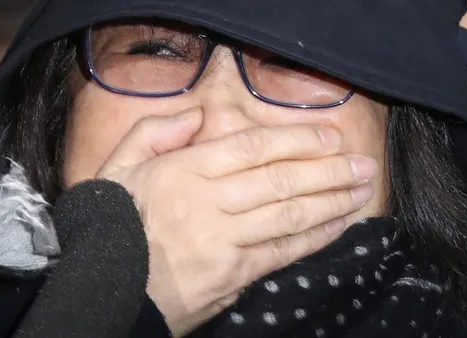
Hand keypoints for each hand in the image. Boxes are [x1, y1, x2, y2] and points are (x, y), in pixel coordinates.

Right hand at [96, 108, 376, 335]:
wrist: (103, 288)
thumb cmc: (112, 223)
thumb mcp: (117, 166)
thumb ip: (154, 132)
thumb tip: (198, 117)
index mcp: (183, 170)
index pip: (251, 148)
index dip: (297, 141)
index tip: (330, 138)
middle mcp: (209, 201)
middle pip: (280, 179)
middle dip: (328, 170)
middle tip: (363, 164)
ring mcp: (224, 240)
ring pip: (288, 214)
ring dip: (332, 201)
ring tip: (362, 189)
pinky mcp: (234, 275)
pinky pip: (282, 251)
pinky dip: (315, 237)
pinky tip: (339, 224)